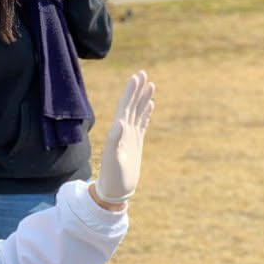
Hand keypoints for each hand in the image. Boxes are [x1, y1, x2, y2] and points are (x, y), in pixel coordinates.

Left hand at [93, 70, 154, 204]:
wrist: (115, 190)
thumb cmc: (113, 176)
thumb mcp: (113, 159)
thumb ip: (115, 140)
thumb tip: (120, 121)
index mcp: (117, 131)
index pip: (124, 106)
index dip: (130, 91)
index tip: (137, 77)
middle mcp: (123, 130)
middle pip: (131, 105)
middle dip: (137, 89)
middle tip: (144, 73)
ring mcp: (129, 136)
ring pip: (137, 112)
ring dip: (143, 98)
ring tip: (151, 85)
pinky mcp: (136, 142)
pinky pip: (142, 123)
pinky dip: (146, 113)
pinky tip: (150, 104)